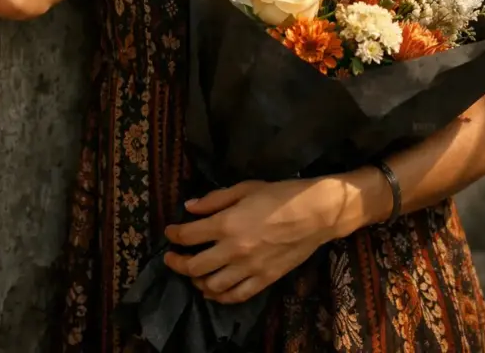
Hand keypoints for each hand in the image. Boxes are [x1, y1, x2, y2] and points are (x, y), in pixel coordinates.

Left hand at [163, 178, 344, 304]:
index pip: (189, 235)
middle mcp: (234, 250)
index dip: (174, 234)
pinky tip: (212, 290)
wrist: (314, 213)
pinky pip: (235, 296)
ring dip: (196, 281)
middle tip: (171, 258)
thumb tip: (189, 208)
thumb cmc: (279, 194)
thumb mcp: (244, 188)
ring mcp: (249, 269)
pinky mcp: (263, 280)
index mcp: (227, 223)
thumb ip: (214, 199)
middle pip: (194, 266)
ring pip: (211, 286)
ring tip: (192, 274)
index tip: (169, 232)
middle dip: (177, 263)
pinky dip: (219, 296)